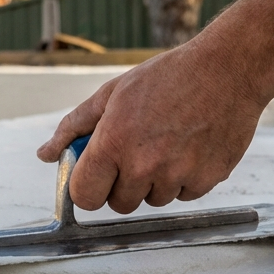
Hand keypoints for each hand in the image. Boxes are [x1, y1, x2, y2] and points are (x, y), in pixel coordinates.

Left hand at [36, 41, 265, 212]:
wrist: (228, 69)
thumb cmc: (168, 78)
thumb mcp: (111, 94)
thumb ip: (74, 128)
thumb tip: (46, 154)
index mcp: (113, 144)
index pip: (84, 197)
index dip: (87, 188)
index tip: (95, 176)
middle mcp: (143, 165)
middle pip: (119, 204)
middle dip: (121, 185)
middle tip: (135, 152)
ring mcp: (177, 175)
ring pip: (152, 200)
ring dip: (154, 182)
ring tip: (166, 144)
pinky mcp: (207, 180)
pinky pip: (183, 195)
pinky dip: (183, 180)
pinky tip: (188, 148)